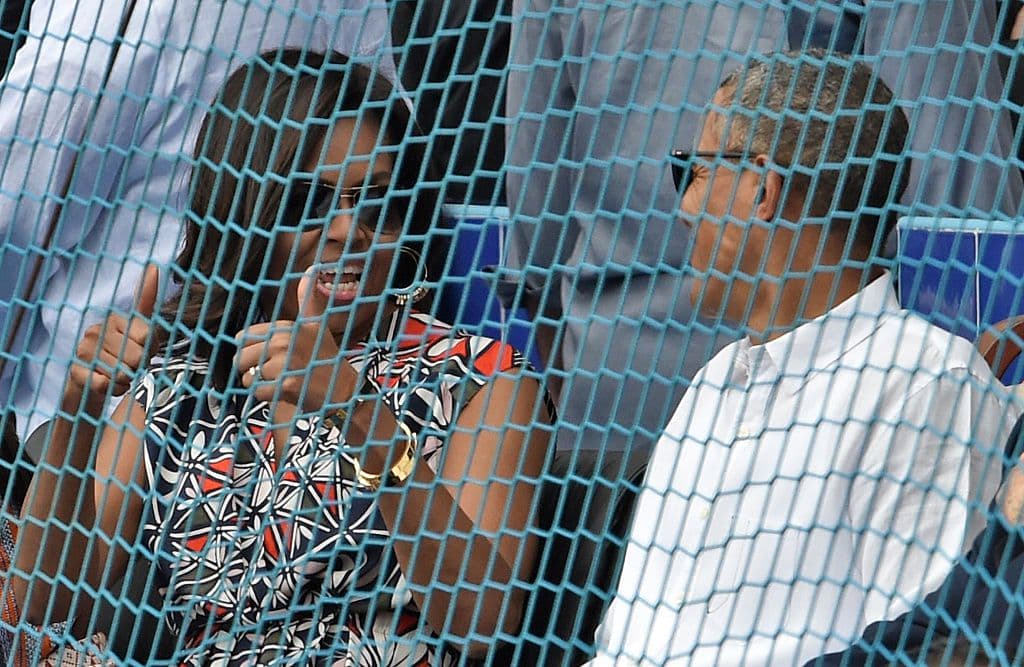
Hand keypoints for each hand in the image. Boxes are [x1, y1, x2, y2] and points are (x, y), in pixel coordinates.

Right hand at [68, 264, 159, 409]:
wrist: (94, 381)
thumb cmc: (124, 355)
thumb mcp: (142, 332)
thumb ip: (148, 302)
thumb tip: (154, 266)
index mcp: (116, 319)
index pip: (147, 335)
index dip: (151, 349)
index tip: (145, 349)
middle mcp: (97, 330)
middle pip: (137, 357)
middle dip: (139, 368)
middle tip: (130, 366)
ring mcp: (84, 349)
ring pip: (121, 373)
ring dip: (125, 381)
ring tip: (117, 375)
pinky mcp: (75, 370)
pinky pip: (104, 384)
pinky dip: (111, 389)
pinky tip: (106, 384)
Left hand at [235, 269, 358, 412]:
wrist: (343, 390)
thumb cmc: (326, 358)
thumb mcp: (317, 325)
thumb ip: (308, 300)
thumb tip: (312, 269)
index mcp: (285, 327)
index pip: (242, 338)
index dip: (250, 350)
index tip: (267, 356)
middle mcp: (282, 343)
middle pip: (240, 358)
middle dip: (250, 369)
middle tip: (272, 373)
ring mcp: (284, 365)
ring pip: (247, 377)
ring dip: (258, 384)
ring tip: (279, 382)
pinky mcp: (285, 387)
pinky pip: (257, 392)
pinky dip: (266, 396)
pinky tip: (283, 392)